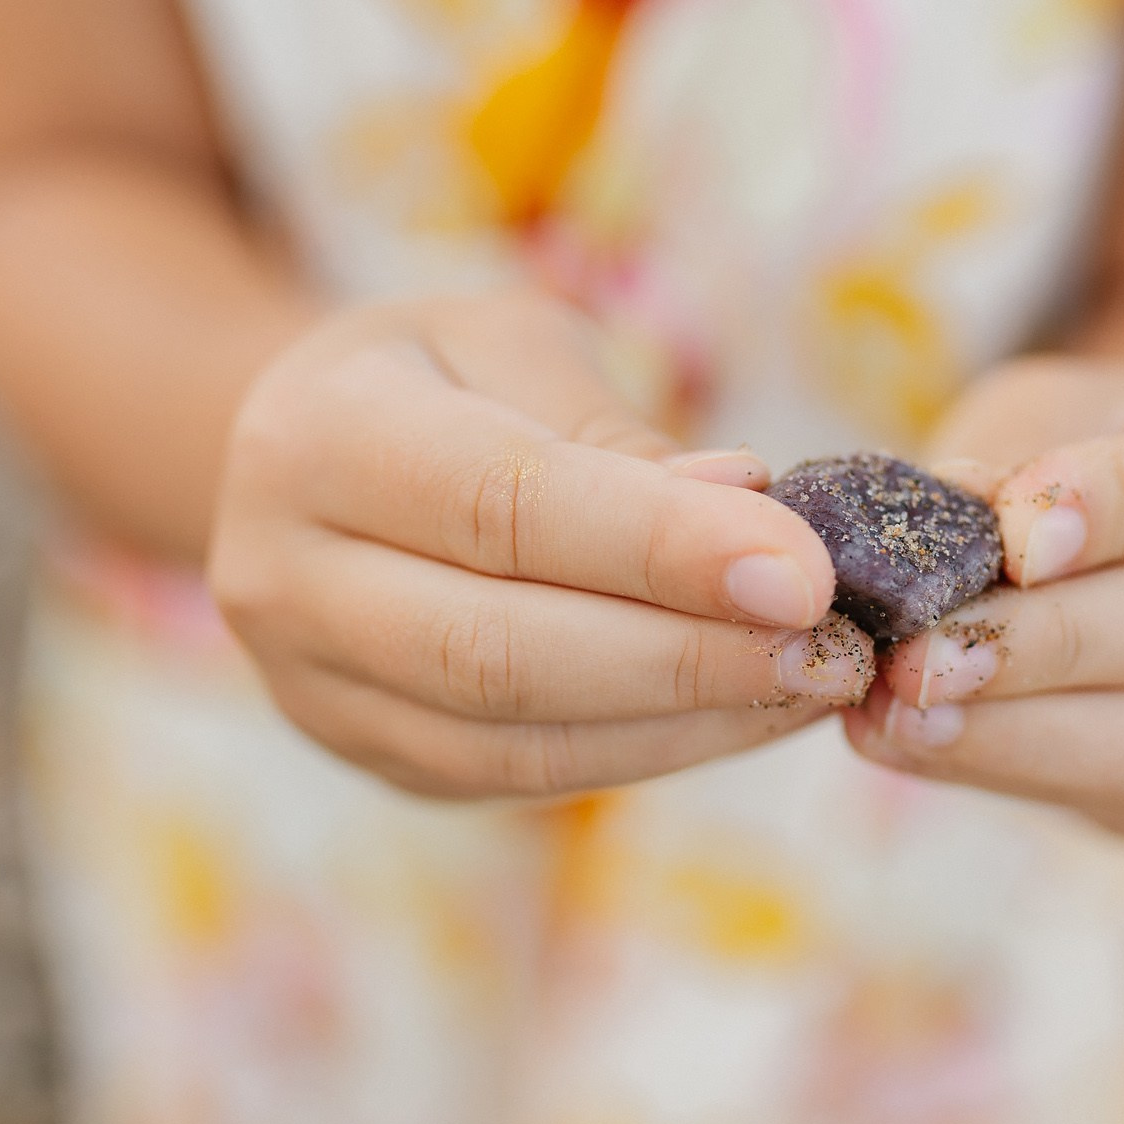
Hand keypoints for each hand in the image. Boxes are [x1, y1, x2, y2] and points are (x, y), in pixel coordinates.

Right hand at [208, 290, 872, 799]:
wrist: (310, 464)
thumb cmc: (445, 380)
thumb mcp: (515, 346)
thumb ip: (617, 437)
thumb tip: (753, 523)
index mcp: (315, 437)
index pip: (499, 504)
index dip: (657, 546)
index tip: (804, 569)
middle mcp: (286, 579)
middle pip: (501, 650)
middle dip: (689, 656)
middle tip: (837, 644)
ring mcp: (320, 692)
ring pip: (519, 739)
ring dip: (692, 721)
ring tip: (821, 678)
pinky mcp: (381, 762)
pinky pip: (529, 778)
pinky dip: (659, 750)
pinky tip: (757, 710)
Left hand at [843, 353, 1123, 833]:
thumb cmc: (1092, 438)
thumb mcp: (1058, 407)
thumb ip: (1021, 456)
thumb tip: (957, 514)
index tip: (1015, 538)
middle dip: (1054, 649)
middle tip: (921, 653)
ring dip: (1030, 735)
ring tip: (903, 714)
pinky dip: (1011, 769)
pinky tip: (913, 742)